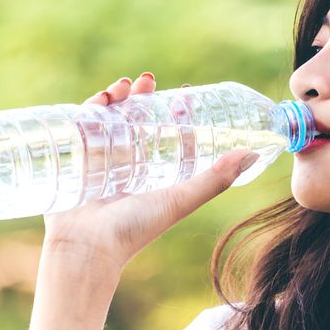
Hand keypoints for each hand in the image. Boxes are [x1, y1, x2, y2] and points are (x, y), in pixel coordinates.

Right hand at [42, 73, 258, 271]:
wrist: (85, 248)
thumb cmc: (134, 228)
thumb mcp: (180, 199)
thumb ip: (215, 179)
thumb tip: (252, 153)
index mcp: (155, 175)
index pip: (170, 135)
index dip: (177, 113)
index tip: (185, 92)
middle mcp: (129, 166)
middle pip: (137, 121)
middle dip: (143, 97)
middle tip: (148, 80)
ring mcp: (101, 162)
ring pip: (110, 120)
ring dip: (118, 98)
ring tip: (126, 85)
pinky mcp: (77, 160)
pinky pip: (82, 127)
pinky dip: (90, 107)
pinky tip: (102, 97)